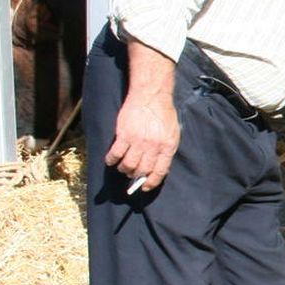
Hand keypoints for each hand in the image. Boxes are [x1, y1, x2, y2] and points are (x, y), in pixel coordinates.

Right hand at [105, 37, 179, 192]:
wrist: (151, 96)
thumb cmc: (163, 114)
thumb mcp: (173, 133)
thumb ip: (166, 149)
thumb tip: (158, 167)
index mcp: (167, 147)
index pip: (159, 171)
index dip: (151, 182)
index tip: (145, 187)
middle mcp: (153, 147)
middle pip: (142, 170)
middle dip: (136, 176)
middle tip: (132, 175)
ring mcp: (138, 142)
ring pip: (128, 165)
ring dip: (124, 169)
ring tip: (123, 167)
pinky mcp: (124, 135)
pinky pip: (115, 154)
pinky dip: (111, 160)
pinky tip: (111, 160)